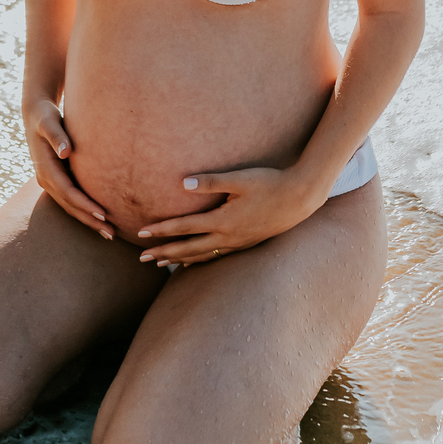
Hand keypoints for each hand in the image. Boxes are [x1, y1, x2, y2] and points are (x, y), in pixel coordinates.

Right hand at [24, 99, 113, 239]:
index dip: (85, 205)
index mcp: (45, 169)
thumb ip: (57, 135)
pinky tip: (99, 216)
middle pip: (70, 206)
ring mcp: (50, 182)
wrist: (35, 114)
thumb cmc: (45, 116)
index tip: (103, 214)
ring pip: (70, 206)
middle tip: (112, 234)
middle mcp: (46, 179)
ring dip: (88, 220)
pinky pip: (71, 200)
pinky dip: (84, 210)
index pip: (68, 193)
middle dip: (90, 220)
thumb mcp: (49, 122)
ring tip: (109, 232)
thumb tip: (65, 152)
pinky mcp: (56, 180)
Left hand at [136, 165, 320, 267]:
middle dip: (164, 253)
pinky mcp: (246, 243)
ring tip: (162, 264)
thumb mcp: (240, 179)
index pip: (184, 228)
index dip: (161, 231)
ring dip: (180, 259)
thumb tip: (183, 184)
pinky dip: (200, 260)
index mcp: (222, 221)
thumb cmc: (270, 183)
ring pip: (202, 256)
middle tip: (142, 259)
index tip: (142, 234)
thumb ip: (211, 181)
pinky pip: (216, 256)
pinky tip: (195, 259)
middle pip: (189, 249)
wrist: (300, 198)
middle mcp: (228, 237)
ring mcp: (238, 243)